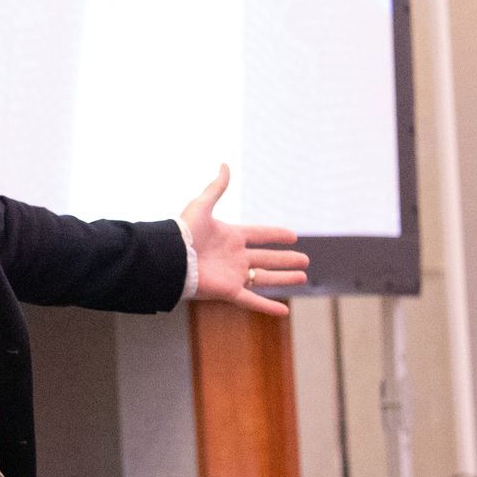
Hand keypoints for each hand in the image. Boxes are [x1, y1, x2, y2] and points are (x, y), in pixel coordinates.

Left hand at [180, 164, 307, 315]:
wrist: (172, 257)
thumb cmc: (184, 231)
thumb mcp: (202, 205)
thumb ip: (216, 187)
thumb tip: (224, 164)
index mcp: (231, 236)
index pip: (260, 234)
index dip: (276, 234)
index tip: (293, 236)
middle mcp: (235, 256)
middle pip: (267, 258)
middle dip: (286, 259)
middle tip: (305, 260)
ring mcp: (234, 275)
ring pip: (265, 278)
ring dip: (284, 278)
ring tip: (303, 276)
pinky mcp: (229, 291)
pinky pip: (253, 300)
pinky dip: (268, 307)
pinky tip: (284, 311)